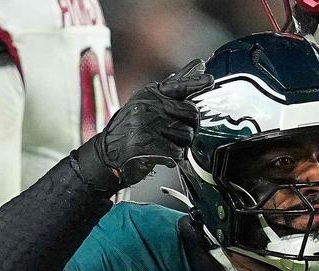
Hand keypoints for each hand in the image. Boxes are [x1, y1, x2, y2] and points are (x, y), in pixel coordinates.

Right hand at [72, 59, 213, 192]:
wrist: (108, 151)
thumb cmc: (131, 127)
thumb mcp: (148, 102)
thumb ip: (174, 87)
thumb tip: (198, 66)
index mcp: (151, 94)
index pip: (178, 85)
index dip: (196, 83)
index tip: (209, 80)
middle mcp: (149, 106)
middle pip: (191, 112)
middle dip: (192, 125)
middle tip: (181, 131)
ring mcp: (147, 125)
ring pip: (187, 135)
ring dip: (183, 143)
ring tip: (169, 143)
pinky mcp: (146, 145)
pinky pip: (176, 151)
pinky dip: (175, 156)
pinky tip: (166, 154)